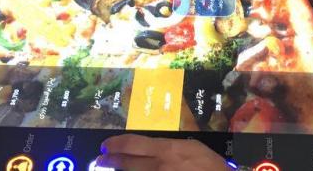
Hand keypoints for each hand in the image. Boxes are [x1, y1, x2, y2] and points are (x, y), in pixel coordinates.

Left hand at [97, 134, 228, 170]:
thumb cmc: (211, 166)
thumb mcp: (193, 147)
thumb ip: (171, 148)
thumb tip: (153, 148)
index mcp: (167, 150)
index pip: (134, 144)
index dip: (117, 144)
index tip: (106, 145)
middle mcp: (159, 166)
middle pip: (128, 162)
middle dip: (111, 160)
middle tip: (100, 159)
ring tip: (109, 168)